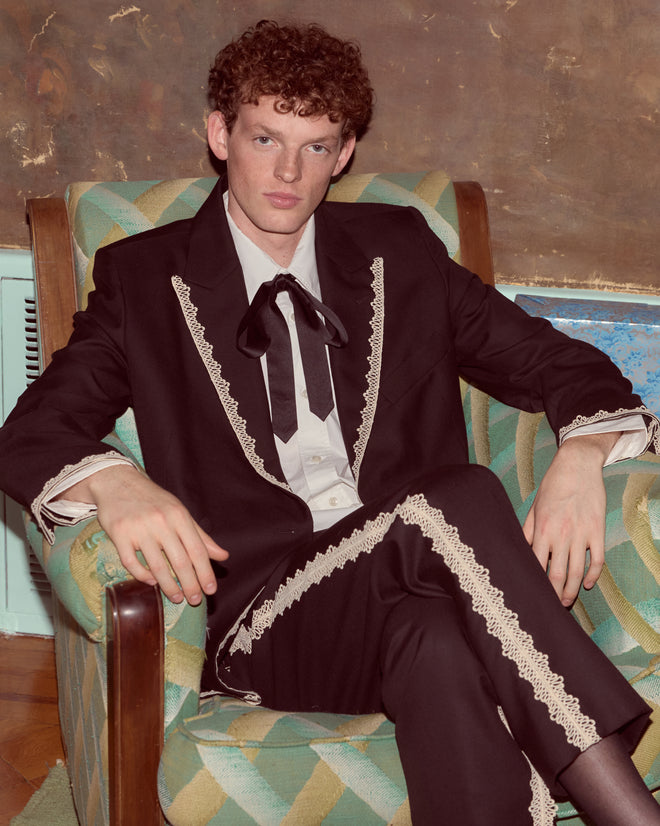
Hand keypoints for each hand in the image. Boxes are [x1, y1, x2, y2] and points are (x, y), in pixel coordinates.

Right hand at [59, 464, 228, 604]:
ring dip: (168, 585)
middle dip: (190, 585)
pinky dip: (142, 575)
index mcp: (179, 516)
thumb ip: (201, 536)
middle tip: (195, 600)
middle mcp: (161, 522)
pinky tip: (151, 582)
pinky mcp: (119, 534)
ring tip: (176, 598)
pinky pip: (131, 561)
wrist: (118, 482)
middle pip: (180, 561)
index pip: (197, 550)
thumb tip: (223, 556)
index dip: (205, 573)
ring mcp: (139, 528)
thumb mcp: (180, 512)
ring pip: (157, 565)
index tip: (211, 590)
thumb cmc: (153, 500)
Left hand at [522, 432, 618, 606]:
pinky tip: (589, 584)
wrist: (577, 466)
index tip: (531, 593)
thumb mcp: (534, 506)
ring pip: (578, 571)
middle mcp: (561, 535)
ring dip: (572, 590)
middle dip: (553, 593)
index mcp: (542, 529)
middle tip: (552, 606)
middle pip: (557, 573)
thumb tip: (521, 550)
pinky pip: (598, 559)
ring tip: (567, 601)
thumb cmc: (552, 486)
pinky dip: (594, 575)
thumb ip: (527, 530)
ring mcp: (581, 534)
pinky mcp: (598, 531)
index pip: (536, 564)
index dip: (534, 582)